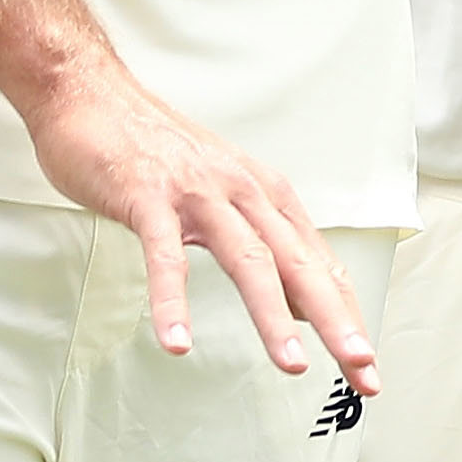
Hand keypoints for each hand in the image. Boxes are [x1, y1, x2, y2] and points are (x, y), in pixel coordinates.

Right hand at [17, 61, 376, 396]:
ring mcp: (198, 194)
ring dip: (274, 317)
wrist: (94, 94)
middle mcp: (244, 192)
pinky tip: (178, 342)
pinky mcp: (148, 198)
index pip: (318, 264)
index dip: (347, 314)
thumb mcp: (223, 192)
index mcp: (265, 196)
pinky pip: (164, 257)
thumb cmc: (157, 151)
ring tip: (292, 366)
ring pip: (248, 261)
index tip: (367, 364)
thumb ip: (261, 241)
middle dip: (336, 321)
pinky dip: (173, 302)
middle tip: (362, 367)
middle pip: (300, 265)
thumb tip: (299, 302)